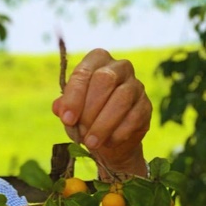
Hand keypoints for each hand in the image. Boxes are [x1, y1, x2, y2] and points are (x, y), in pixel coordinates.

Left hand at [52, 48, 151, 173]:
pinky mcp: (146, 105)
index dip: (73, 96)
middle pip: (105, 79)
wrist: (108, 140)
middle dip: (89, 109)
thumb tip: (59, 107)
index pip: (84, 72)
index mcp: (96, 62)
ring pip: (122, 98)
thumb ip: (63, 107)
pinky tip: (108, 143)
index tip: (67, 119)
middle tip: (80, 131)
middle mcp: (119, 68)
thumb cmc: (85, 118)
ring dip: (103, 124)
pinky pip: (134, 116)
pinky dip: (118, 133)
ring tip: (91, 142)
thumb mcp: (70, 112)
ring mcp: (136, 85)